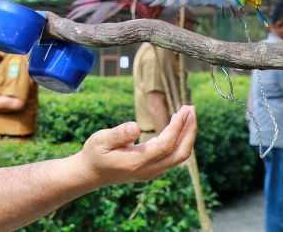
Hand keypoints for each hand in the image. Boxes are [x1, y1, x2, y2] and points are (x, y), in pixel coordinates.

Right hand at [75, 105, 195, 186]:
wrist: (91, 174)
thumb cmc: (95, 154)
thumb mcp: (100, 140)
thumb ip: (118, 134)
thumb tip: (135, 126)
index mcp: (138, 162)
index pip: (166, 145)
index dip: (177, 128)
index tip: (182, 110)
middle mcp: (149, 170)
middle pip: (180, 154)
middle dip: (189, 131)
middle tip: (191, 108)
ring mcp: (152, 171)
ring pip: (179, 156)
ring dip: (187, 135)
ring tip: (188, 114)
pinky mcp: (152, 169)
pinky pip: (173, 156)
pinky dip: (180, 140)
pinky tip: (177, 126)